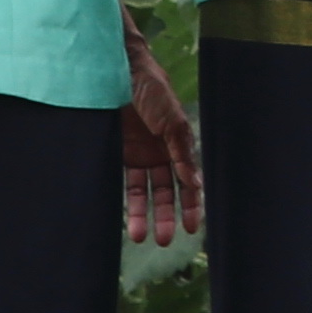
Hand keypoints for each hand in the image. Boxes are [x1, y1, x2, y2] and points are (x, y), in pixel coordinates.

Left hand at [119, 35, 206, 245]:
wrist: (116, 72)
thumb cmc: (151, 90)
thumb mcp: (172, 121)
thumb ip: (181, 152)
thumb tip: (195, 183)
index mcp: (179, 144)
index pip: (188, 181)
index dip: (191, 204)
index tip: (190, 228)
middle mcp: (161, 153)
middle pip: (167, 191)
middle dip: (167, 215)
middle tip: (164, 240)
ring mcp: (139, 154)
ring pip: (144, 192)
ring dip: (144, 213)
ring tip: (142, 237)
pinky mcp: (119, 153)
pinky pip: (124, 183)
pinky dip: (128, 201)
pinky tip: (128, 219)